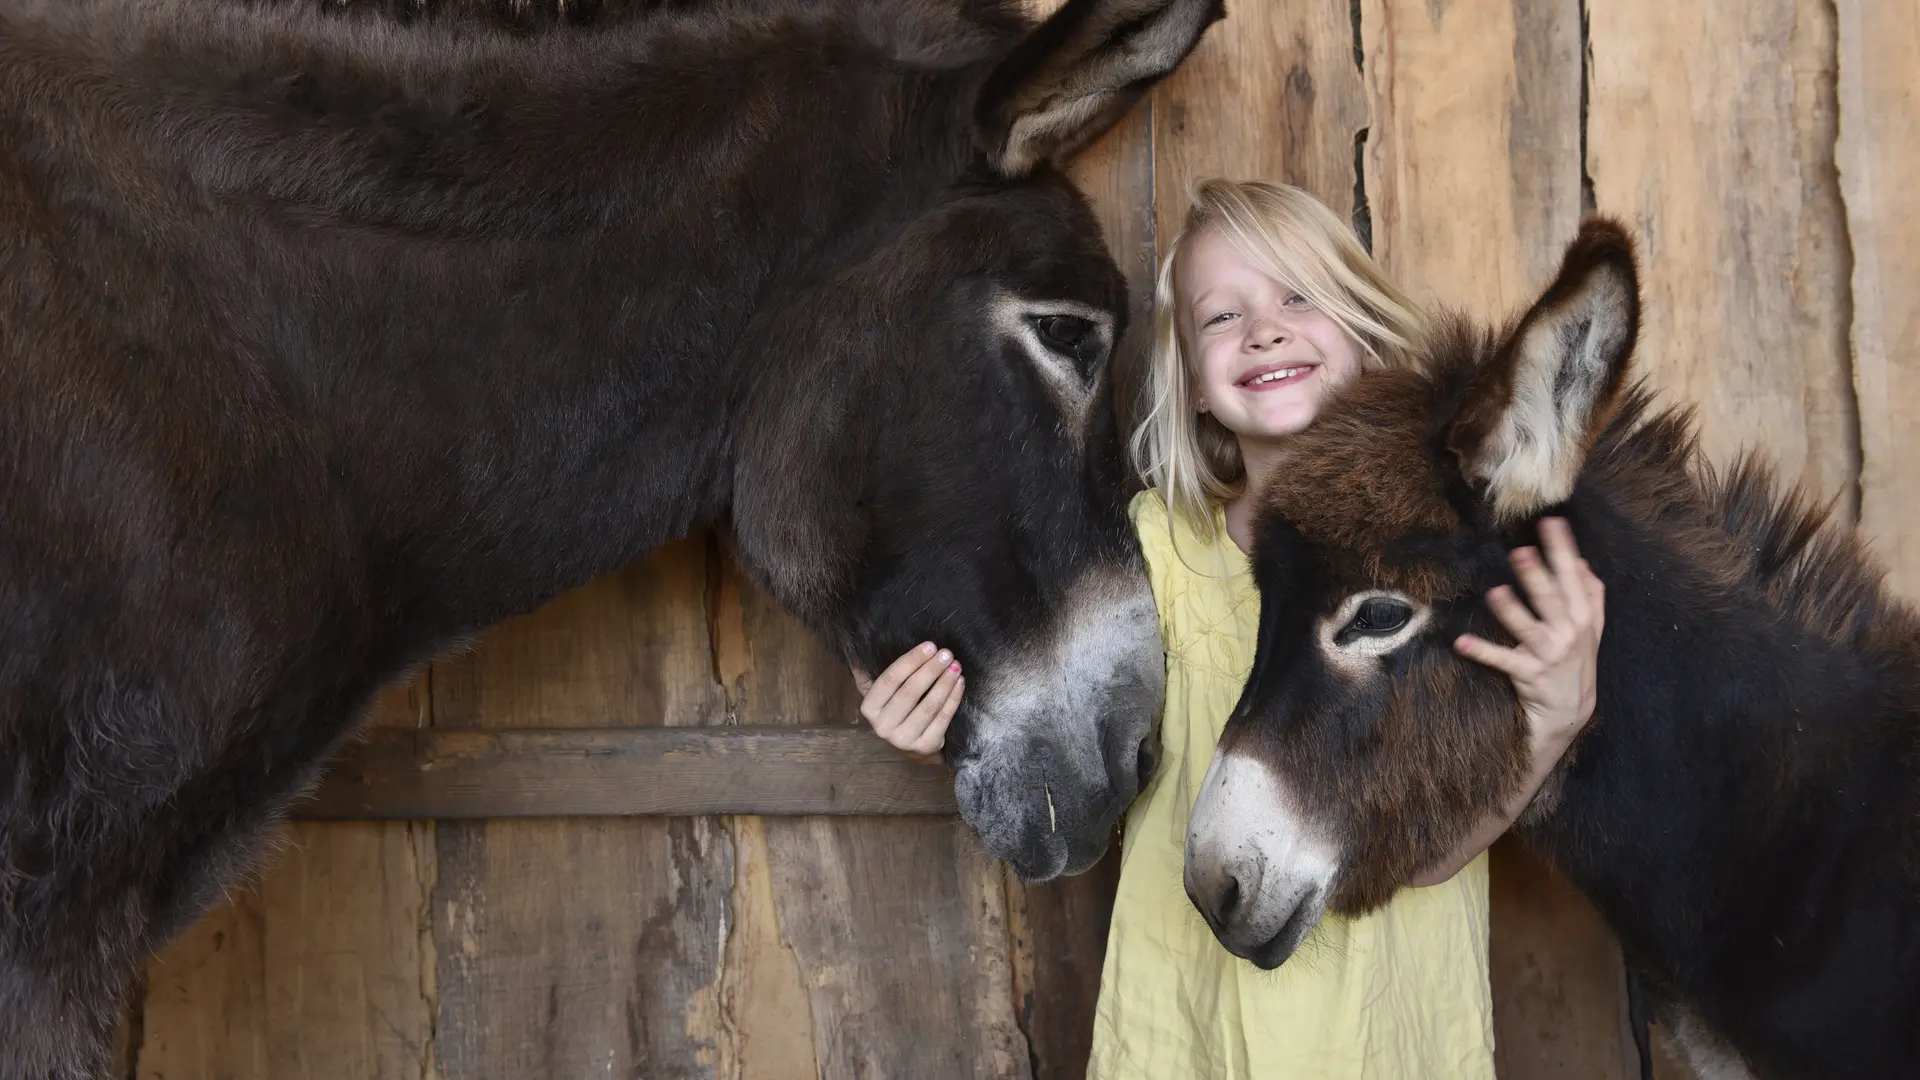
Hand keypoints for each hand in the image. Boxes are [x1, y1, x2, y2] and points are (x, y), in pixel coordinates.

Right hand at [852, 642, 962, 764]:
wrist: (911, 748)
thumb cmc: (895, 712)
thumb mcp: (878, 696)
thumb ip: (868, 676)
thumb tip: (855, 655)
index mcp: (869, 708)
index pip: (890, 680)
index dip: (911, 661)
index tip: (930, 646)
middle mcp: (883, 726)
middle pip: (910, 692)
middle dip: (931, 670)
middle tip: (946, 654)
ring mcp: (904, 739)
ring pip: (929, 706)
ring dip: (945, 683)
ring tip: (955, 666)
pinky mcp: (925, 746)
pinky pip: (943, 719)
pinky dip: (953, 698)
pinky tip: (960, 683)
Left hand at [1454, 517, 1604, 762]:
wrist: (1571, 713)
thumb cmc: (1577, 665)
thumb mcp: (1591, 631)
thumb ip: (1591, 597)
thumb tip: (1583, 563)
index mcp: (1581, 618)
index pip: (1573, 578)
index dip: (1563, 550)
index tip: (1552, 523)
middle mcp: (1568, 635)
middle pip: (1551, 600)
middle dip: (1537, 576)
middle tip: (1520, 551)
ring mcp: (1549, 656)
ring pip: (1529, 629)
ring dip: (1512, 612)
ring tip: (1495, 593)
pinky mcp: (1529, 676)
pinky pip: (1503, 661)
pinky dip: (1482, 652)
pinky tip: (1461, 643)